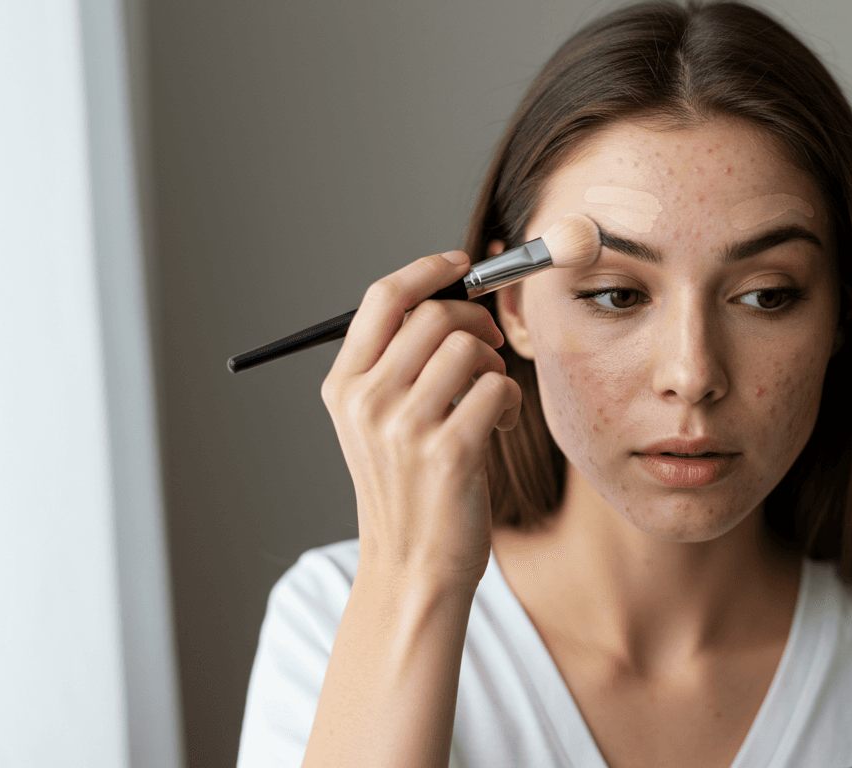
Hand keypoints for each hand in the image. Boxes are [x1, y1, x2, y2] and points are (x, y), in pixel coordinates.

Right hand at [320, 251, 520, 584]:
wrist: (412, 568)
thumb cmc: (410, 491)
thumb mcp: (381, 425)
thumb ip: (400, 365)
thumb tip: (452, 298)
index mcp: (344, 387)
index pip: (383, 298)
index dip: (428, 272)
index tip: (462, 266)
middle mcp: (367, 402)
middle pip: (435, 315)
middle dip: (477, 320)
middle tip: (492, 346)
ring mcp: (405, 429)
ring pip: (470, 349)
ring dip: (494, 367)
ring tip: (490, 401)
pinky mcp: (449, 452)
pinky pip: (496, 389)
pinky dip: (507, 400)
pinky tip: (498, 427)